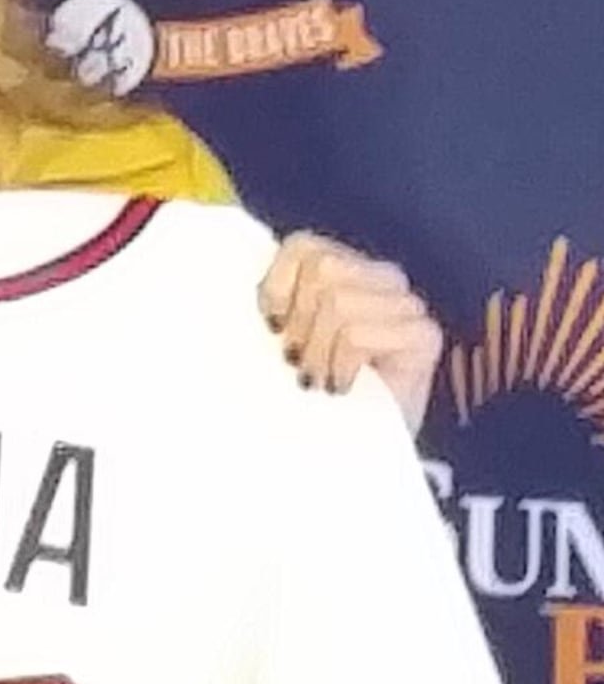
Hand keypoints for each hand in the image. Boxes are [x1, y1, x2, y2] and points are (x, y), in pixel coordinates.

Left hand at [260, 231, 443, 433]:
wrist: (368, 437)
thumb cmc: (323, 382)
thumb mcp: (290, 334)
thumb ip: (279, 304)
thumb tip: (258, 302)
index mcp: (349, 266)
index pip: (304, 245)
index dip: (277, 285)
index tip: (273, 326)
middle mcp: (384, 277)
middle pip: (323, 269)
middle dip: (299, 320)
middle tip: (296, 360)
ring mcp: (409, 305)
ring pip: (339, 302)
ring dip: (317, 350)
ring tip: (316, 377)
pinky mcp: (425, 336)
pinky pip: (358, 336)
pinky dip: (339, 365)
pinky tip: (340, 385)